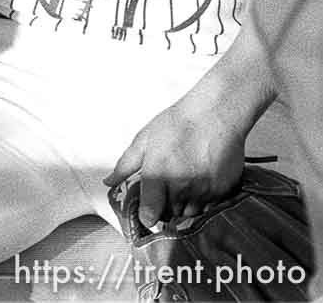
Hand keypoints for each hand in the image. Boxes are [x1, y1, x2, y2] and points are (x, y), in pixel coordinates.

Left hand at [105, 95, 249, 228]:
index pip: (150, 213)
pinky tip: (199, 185)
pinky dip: (203, 202)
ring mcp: (204, 190)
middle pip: (170, 215)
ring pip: (190, 214)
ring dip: (183, 207)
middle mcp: (181, 187)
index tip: (146, 215)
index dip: (146, 217)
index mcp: (158, 175)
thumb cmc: (177, 124)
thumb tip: (109, 182)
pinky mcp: (223, 190)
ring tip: (181, 188)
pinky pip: (210, 206)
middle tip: (163, 196)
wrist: (215, 115)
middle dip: (164, 210)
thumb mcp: (143, 140)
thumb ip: (125, 165)